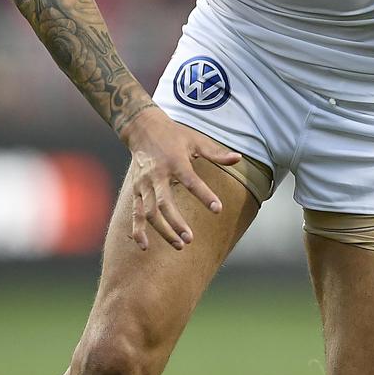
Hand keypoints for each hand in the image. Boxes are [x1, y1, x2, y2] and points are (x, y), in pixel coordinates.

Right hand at [119, 106, 241, 250]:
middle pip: (164, 203)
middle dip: (176, 223)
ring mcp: (144, 184)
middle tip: (190, 239)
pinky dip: (137, 230)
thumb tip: (238, 158)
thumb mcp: (196, 140)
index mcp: (175, 161)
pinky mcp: (135, 190)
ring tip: (179, 245)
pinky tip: (144, 246)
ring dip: (163, 230)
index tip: (218, 209)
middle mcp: (157, 174)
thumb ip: (216, 153)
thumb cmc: (175, 135)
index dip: (204, 195)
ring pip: (149, 212)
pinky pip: (135, 213)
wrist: (143, 128)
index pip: (191, 181)